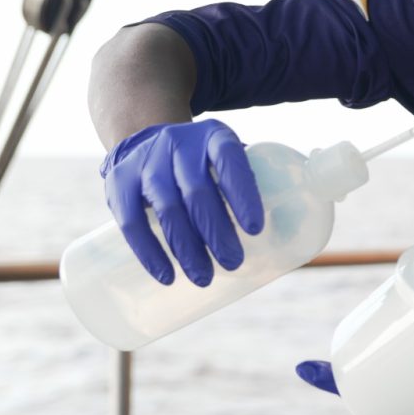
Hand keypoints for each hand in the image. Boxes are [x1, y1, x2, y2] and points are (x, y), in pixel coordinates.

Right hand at [100, 120, 263, 285]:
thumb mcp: (226, 156)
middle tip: (233, 262)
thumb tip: (295, 229)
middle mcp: (178, 144)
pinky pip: (130, 221)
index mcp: (214, 136)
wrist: (146, 138)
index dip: (243, 194)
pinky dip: (148, 252)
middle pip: (197, 191)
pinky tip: (166, 276)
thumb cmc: (202, 161)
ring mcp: (145, 162)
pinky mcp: (118, 182)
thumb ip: (255, 182)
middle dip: (216, 232)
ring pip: (166, 208)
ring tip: (204, 277)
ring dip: (186, 248)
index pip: (230, 160)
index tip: (256, 229)